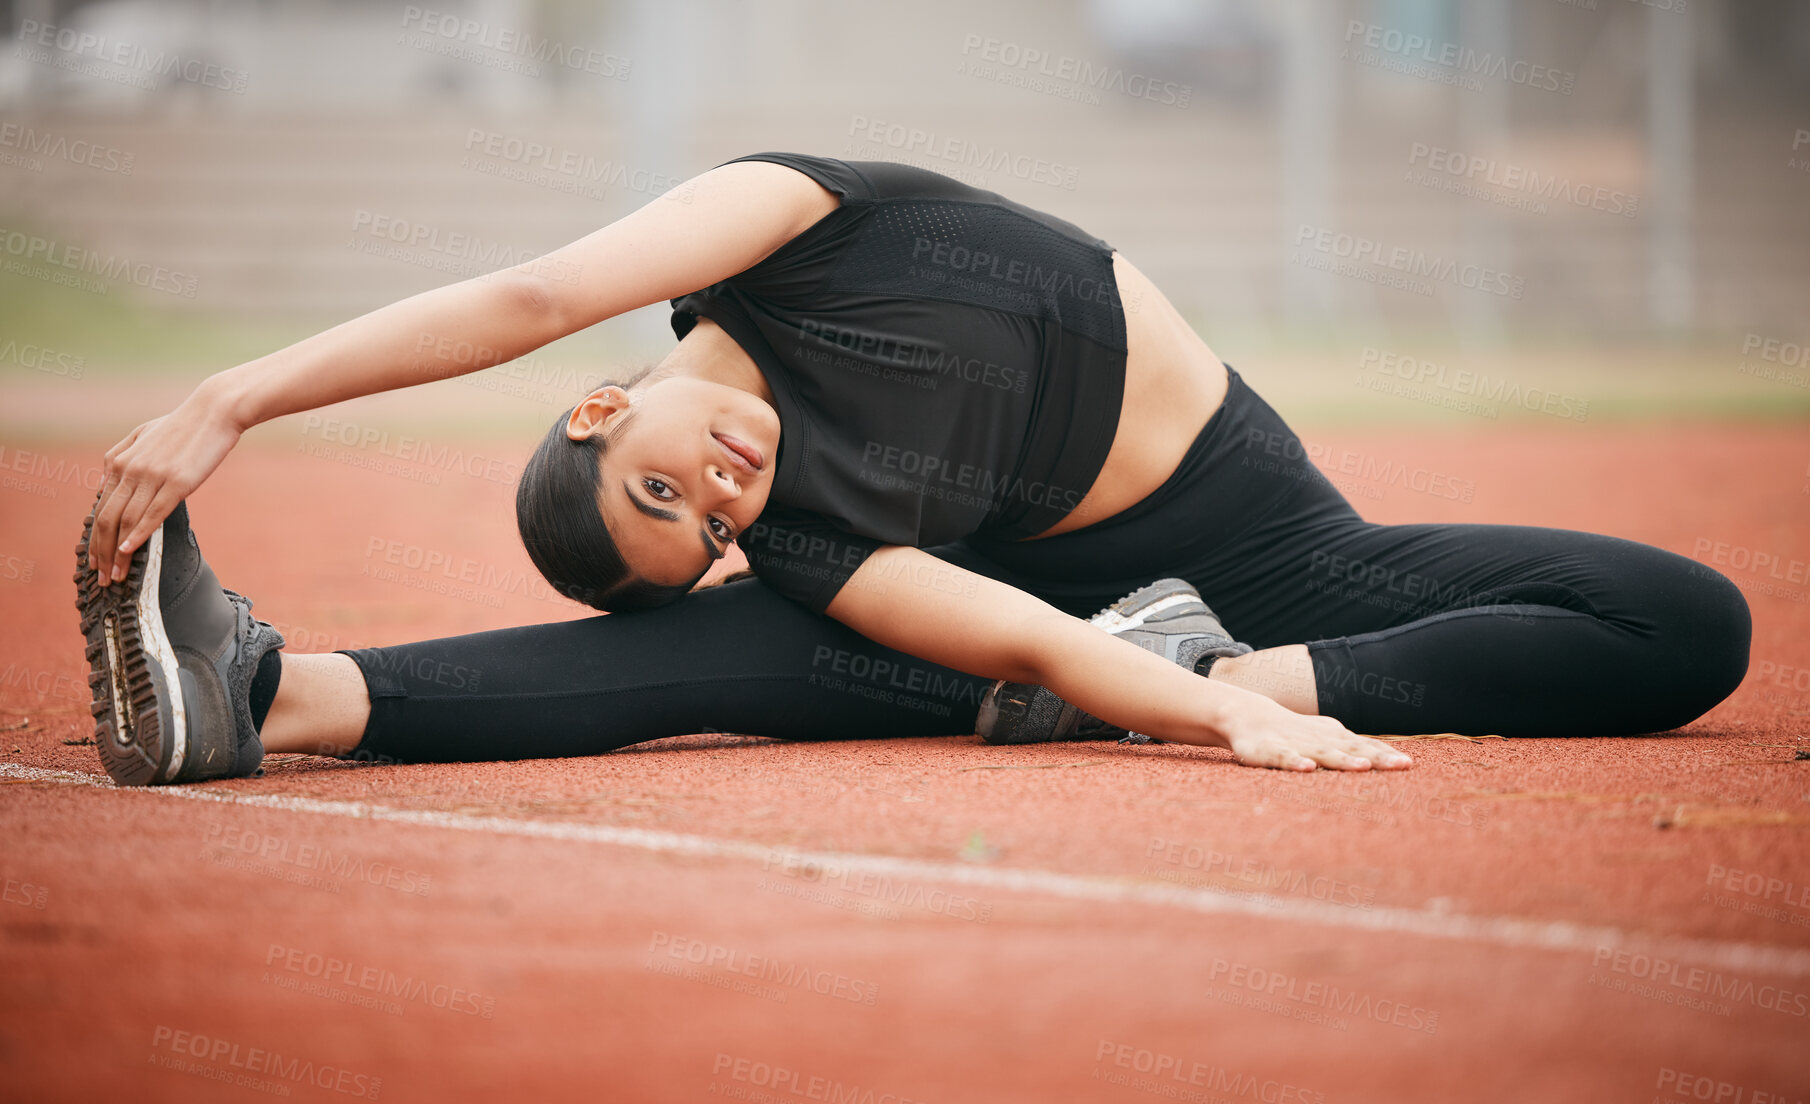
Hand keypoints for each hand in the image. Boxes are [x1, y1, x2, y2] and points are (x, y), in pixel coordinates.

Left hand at [88, 382, 242, 584]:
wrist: (215, 411)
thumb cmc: (184, 424)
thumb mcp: (142, 434)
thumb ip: (118, 456)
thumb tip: (103, 482)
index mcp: (120, 461)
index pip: (101, 509)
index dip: (95, 538)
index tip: (95, 560)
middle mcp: (131, 470)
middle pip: (107, 519)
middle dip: (101, 553)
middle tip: (101, 578)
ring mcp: (153, 477)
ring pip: (126, 521)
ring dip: (117, 552)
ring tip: (116, 575)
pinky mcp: (178, 483)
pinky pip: (152, 513)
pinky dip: (138, 534)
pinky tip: (130, 551)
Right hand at [1213, 695, 1412, 771]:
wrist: (1246, 714)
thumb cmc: (1292, 731)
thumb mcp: (1324, 737)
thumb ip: (1350, 749)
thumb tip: (1386, 760)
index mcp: (1334, 737)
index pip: (1365, 747)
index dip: (1386, 755)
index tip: (1409, 765)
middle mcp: (1320, 739)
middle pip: (1353, 750)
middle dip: (1378, 758)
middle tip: (1403, 766)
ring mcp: (1297, 744)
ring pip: (1324, 753)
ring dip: (1344, 760)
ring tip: (1363, 767)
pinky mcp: (1272, 751)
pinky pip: (1286, 758)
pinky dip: (1297, 763)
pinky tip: (1308, 769)